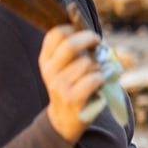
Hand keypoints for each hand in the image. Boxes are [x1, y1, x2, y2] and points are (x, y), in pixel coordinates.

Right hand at [39, 25, 103, 143]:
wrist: (65, 118)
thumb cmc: (72, 86)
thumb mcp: (65, 67)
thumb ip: (73, 51)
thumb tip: (93, 34)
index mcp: (46, 59)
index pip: (56, 34)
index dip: (74, 29)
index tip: (85, 33)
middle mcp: (50, 71)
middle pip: (70, 45)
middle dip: (89, 39)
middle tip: (98, 41)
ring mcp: (60, 85)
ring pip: (87, 63)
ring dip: (98, 66)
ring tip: (95, 74)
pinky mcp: (73, 98)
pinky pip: (94, 79)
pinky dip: (101, 79)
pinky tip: (98, 84)